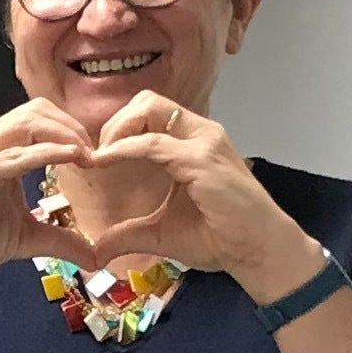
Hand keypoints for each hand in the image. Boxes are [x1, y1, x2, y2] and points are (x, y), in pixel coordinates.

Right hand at [0, 103, 94, 280]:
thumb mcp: (24, 237)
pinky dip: (47, 152)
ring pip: (29, 122)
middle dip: (73, 127)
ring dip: (65, 134)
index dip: (72, 131)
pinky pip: (15, 155)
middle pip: (38, 110)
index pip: (42, 119)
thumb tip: (93, 256)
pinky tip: (71, 159)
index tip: (96, 157)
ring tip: (87, 155)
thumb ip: (58, 239)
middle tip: (96, 154)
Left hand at [62, 95, 322, 290]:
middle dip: (113, 123)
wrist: (259, 252)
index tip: (92, 157)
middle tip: (95, 156)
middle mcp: (200, 133)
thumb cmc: (220, 238)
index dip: (116, 129)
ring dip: (115, 130)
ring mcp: (204, 142)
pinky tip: (104, 163)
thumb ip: (127, 234)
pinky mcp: (203, 159)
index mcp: (193, 142)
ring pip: (148, 108)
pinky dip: (123, 149)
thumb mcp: (161, 233)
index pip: (148, 113)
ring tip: (98, 158)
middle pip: (146, 100)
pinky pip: (153, 143)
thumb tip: (95, 250)